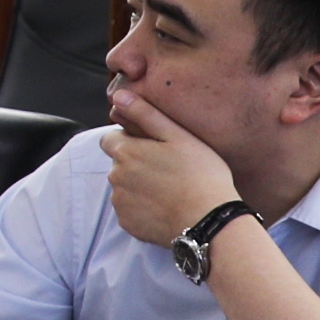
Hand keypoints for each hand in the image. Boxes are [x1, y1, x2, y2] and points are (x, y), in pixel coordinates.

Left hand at [102, 85, 243, 244]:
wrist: (209, 220)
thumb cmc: (200, 173)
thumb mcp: (178, 136)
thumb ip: (145, 114)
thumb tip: (118, 96)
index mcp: (125, 152)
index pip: (110, 139)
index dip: (130, 140)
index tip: (153, 147)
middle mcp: (115, 177)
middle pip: (119, 164)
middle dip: (137, 163)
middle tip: (169, 169)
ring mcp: (120, 202)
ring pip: (125, 188)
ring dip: (140, 186)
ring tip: (171, 189)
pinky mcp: (127, 224)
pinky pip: (131, 211)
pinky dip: (144, 208)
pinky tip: (167, 207)